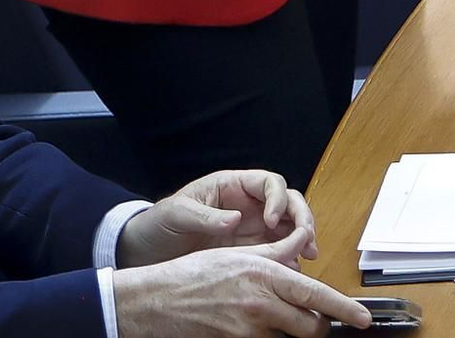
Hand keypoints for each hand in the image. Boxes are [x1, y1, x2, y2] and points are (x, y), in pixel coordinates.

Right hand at [113, 247, 369, 336]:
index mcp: (266, 273)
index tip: (363, 319)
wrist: (154, 301)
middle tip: (312, 320)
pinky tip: (253, 327)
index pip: (316, 295)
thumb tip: (303, 242)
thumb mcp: (238, 253)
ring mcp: (247, 329)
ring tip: (274, 319)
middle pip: (309, 326)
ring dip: (289, 333)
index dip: (344, 309)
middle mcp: (261, 302)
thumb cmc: (194, 274)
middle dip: (316, 326)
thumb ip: (276, 251)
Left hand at [118, 170, 317, 270]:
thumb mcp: (176, 214)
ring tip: (307, 256)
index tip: (270, 220)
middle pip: (288, 202)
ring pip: (288, 227)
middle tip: (306, 239)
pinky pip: (276, 251)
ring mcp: (252, 228)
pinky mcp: (250, 250)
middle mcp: (250, 204)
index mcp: (234, 186)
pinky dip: (288, 258)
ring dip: (302, 238)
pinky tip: (291, 271)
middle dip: (302, 217)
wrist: (146, 251)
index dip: (277, 199)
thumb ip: (204, 215)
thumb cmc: (160, 223)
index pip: (269, 183)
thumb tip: (234, 220)